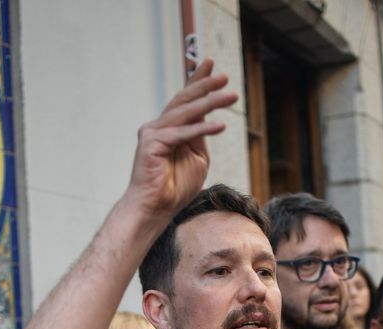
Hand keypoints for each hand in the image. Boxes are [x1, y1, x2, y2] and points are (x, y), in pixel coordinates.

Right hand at [123, 57, 237, 220]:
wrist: (155, 209)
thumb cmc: (175, 188)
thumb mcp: (197, 158)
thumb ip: (201, 137)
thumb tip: (209, 120)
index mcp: (168, 128)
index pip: (185, 100)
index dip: (197, 81)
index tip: (209, 64)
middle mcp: (158, 126)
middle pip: (185, 100)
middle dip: (205, 86)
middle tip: (225, 76)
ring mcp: (152, 133)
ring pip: (185, 113)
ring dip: (210, 103)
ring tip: (231, 96)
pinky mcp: (152, 144)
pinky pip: (183, 133)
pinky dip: (203, 129)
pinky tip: (221, 125)